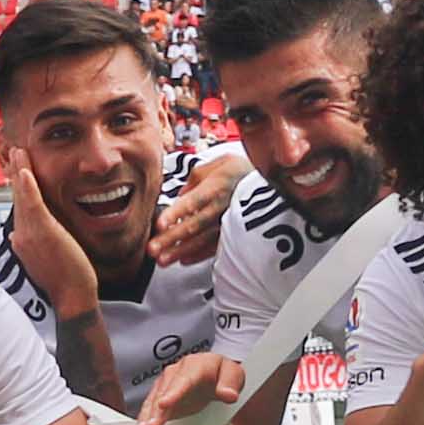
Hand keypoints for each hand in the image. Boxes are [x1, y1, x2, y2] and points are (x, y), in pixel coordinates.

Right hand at [0, 152, 96, 310]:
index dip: (13, 180)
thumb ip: (28, 243)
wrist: (71, 296)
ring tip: (15, 148)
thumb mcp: (41, 258)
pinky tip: (23, 170)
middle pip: (15, 193)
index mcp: (21, 237)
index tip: (9, 162)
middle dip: (9, 167)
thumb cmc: (62, 280)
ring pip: (21, 195)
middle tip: (5, 144)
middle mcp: (21, 232)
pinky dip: (27, 186)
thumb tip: (13, 234)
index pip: (16, 202)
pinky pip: (33, 205)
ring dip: (17, 169)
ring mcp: (30, 233)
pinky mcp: (44, 233)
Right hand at [135, 349, 243, 424]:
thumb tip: (229, 395)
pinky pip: (151, 409)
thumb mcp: (234, 375)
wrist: (216, 378)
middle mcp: (177, 372)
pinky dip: (147, 422)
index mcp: (196, 364)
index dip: (173, 392)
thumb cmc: (224, 376)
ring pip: (154, 401)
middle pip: (164, 392)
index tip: (164, 405)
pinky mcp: (161, 397)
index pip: (184, 379)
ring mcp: (167, 384)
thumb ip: (231, 383)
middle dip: (155, 410)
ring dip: (148, 418)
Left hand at [148, 150, 244, 265]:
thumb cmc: (241, 172)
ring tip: (162, 260)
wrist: (270, 184)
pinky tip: (183, 261)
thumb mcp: (220, 164)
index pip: (193, 202)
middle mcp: (221, 207)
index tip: (159, 224)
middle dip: (171, 239)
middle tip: (152, 249)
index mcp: (216, 187)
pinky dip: (198, 255)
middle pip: (193, 225)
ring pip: (201, 240)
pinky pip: (214, 247)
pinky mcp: (232, 234)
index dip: (176, 214)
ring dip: (180, 251)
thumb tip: (180, 194)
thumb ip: (196, 177)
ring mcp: (227, 223)